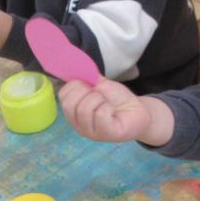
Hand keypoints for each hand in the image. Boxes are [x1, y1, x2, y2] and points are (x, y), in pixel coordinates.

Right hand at [59, 79, 174, 144]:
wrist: (137, 111)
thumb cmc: (117, 100)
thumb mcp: (100, 85)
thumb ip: (87, 78)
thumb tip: (74, 66)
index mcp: (74, 112)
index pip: (62, 95)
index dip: (75, 85)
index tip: (90, 86)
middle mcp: (78, 124)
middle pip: (70, 103)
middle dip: (87, 92)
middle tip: (100, 96)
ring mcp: (91, 132)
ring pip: (85, 109)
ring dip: (100, 100)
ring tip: (108, 104)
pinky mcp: (105, 134)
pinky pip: (100, 114)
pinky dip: (109, 108)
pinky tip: (113, 112)